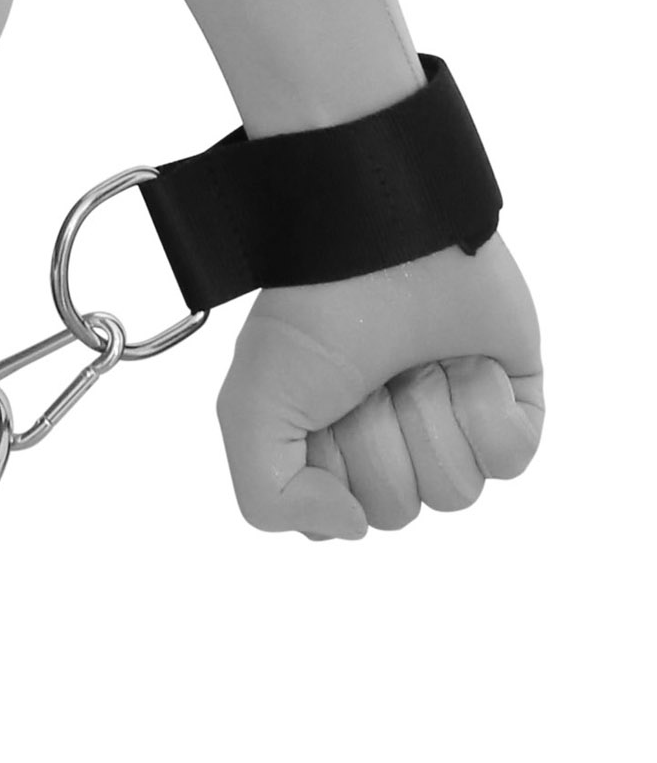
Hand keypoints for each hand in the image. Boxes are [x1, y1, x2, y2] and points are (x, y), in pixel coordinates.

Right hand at [219, 231, 543, 539]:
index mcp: (331, 446)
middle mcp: (392, 439)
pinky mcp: (511, 402)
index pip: (342, 519)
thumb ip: (268, 500)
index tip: (321, 410)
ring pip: (458, 491)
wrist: (382, 235)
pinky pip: (511, 458)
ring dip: (430, 417)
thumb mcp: (251, 409)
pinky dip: (484, 410)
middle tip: (369, 376)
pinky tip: (463, 365)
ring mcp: (451, 422)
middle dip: (381, 440)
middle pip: (401, 510)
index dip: (332, 471)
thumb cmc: (312, 311)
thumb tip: (350, 527)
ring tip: (413, 362)